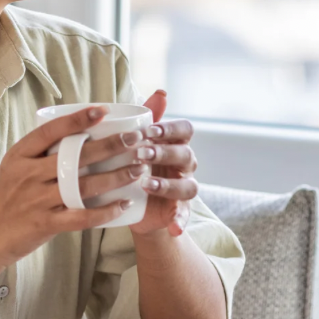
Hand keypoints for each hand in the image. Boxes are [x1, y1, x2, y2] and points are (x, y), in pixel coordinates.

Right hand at [0, 105, 153, 269]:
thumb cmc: (4, 200)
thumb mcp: (13, 169)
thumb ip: (38, 155)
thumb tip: (75, 136)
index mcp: (19, 155)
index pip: (50, 131)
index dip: (77, 119)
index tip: (102, 110)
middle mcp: (28, 174)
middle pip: (75, 156)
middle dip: (111, 146)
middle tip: (136, 140)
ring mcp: (36, 199)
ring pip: (84, 185)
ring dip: (115, 176)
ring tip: (138, 169)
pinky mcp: (44, 223)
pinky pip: (81, 217)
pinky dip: (105, 211)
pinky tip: (123, 204)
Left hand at [128, 89, 198, 237]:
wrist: (130, 204)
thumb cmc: (133, 162)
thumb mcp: (135, 141)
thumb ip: (146, 117)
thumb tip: (162, 92)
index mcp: (174, 143)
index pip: (184, 130)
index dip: (170, 129)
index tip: (148, 130)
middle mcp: (184, 165)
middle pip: (186, 155)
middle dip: (164, 153)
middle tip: (141, 153)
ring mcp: (183, 188)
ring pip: (188, 185)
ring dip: (168, 185)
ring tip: (146, 185)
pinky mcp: (178, 211)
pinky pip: (184, 216)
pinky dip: (180, 221)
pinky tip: (173, 226)